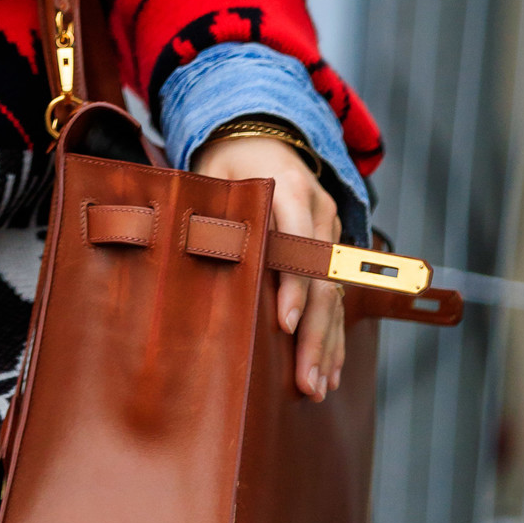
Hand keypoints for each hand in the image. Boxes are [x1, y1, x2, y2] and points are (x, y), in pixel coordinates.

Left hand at [190, 134, 344, 401]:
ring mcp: (331, 233)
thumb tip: (186, 251)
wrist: (263, 135)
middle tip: (305, 380)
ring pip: (334, 295)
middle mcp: (320, 212)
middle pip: (322, 279)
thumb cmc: (229, 163)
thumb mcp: (215, 177)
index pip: (297, 242)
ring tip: (316, 388)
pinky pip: (337, 298)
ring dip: (327, 344)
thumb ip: (211, 213)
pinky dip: (334, 334)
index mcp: (290, 189)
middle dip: (314, 333)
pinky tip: (332, 369)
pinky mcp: (332, 250)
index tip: (284, 324)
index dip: (292, 285)